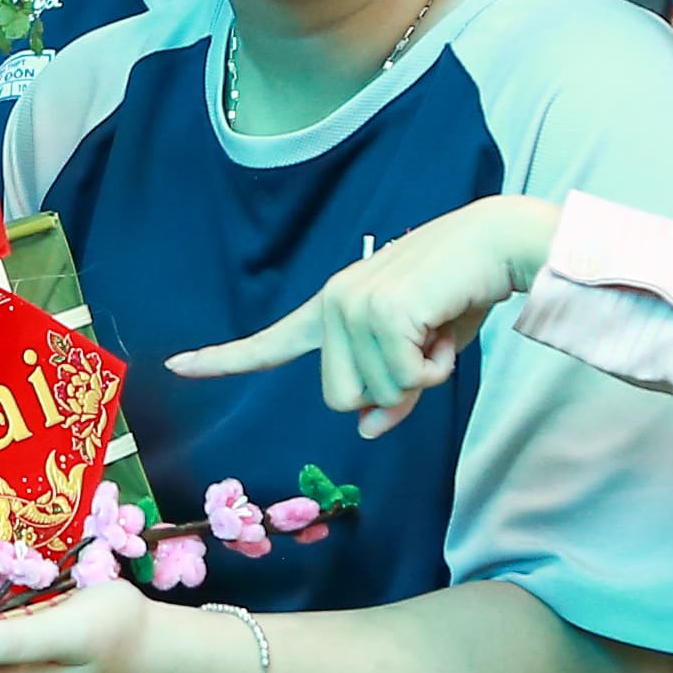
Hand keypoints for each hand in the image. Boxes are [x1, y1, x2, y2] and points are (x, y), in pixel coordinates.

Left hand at [162, 195, 558, 434]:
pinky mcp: (381, 313)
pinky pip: (406, 382)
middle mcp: (332, 304)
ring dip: (422, 375)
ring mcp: (351, 307)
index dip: (224, 359)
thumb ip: (390, 391)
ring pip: (377, 395)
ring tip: (437, 327)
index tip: (175, 366)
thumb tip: (366, 429)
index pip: (270, 342)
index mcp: (331, 309)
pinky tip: (445, 323)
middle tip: (423, 346)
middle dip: (391, 390)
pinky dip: (437, 367)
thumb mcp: (421, 354)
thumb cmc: (458, 295)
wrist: (496, 243)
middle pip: (340, 400)